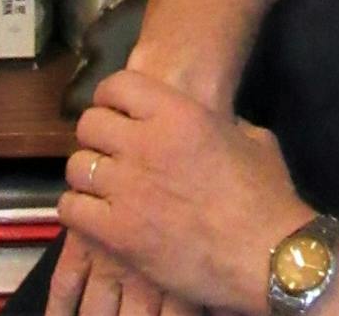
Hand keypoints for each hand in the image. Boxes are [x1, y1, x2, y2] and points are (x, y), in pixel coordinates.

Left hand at [59, 70, 312, 315]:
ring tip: (101, 185)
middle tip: (110, 150)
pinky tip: (95, 215)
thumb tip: (209, 124)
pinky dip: (79, 210)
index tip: (118, 111)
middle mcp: (145, 143)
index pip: (118, 85)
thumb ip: (219, 124)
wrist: (266, 253)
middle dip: (97, 135)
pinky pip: (72, 209)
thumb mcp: (250, 137)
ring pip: (77, 166)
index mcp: (178, 113)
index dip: (112, 97)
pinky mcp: (117, 233)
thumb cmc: (265, 193)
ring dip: (87, 174)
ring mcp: (127, 189)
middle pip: (90, 124)